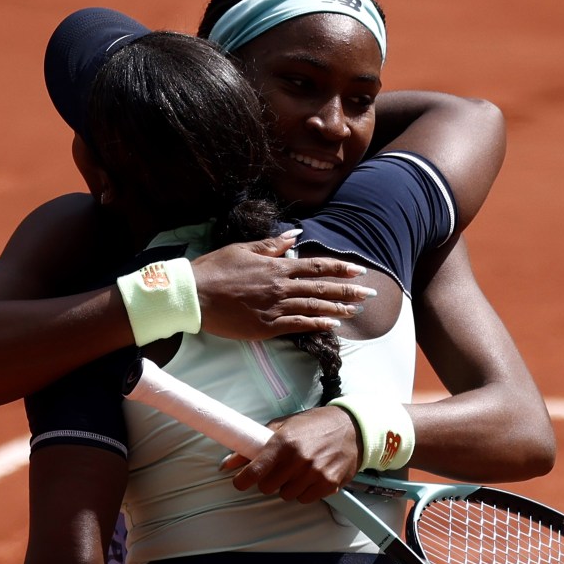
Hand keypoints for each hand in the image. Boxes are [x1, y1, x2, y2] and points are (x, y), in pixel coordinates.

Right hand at [191, 231, 375, 340]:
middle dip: (348, 290)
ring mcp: (274, 308)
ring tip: (356, 310)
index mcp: (276, 266)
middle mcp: (280, 286)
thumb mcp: (243, 249)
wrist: (193, 295)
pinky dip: (317, 324)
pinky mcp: (266, 326)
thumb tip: (296, 236)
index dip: (339, 269)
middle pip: (321, 288)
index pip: (315, 266)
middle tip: (370, 294)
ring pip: (314, 308)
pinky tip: (332, 325)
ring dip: (337, 308)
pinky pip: (298, 325)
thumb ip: (271, 245)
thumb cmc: (214, 270)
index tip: (358, 271)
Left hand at [222, 406, 360, 503]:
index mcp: (283, 442)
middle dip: (268, 480)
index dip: (242, 480)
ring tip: (296, 471)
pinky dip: (304, 491)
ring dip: (287, 486)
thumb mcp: (282, 425)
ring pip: (286, 494)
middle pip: (268, 487)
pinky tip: (310, 476)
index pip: (255, 471)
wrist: (350, 427)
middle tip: (276, 470)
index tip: (239, 482)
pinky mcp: (329, 483)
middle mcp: (298, 459)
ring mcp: (315, 473)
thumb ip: (254, 443)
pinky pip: (305, 499)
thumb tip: (228, 462)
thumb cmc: (313, 424)